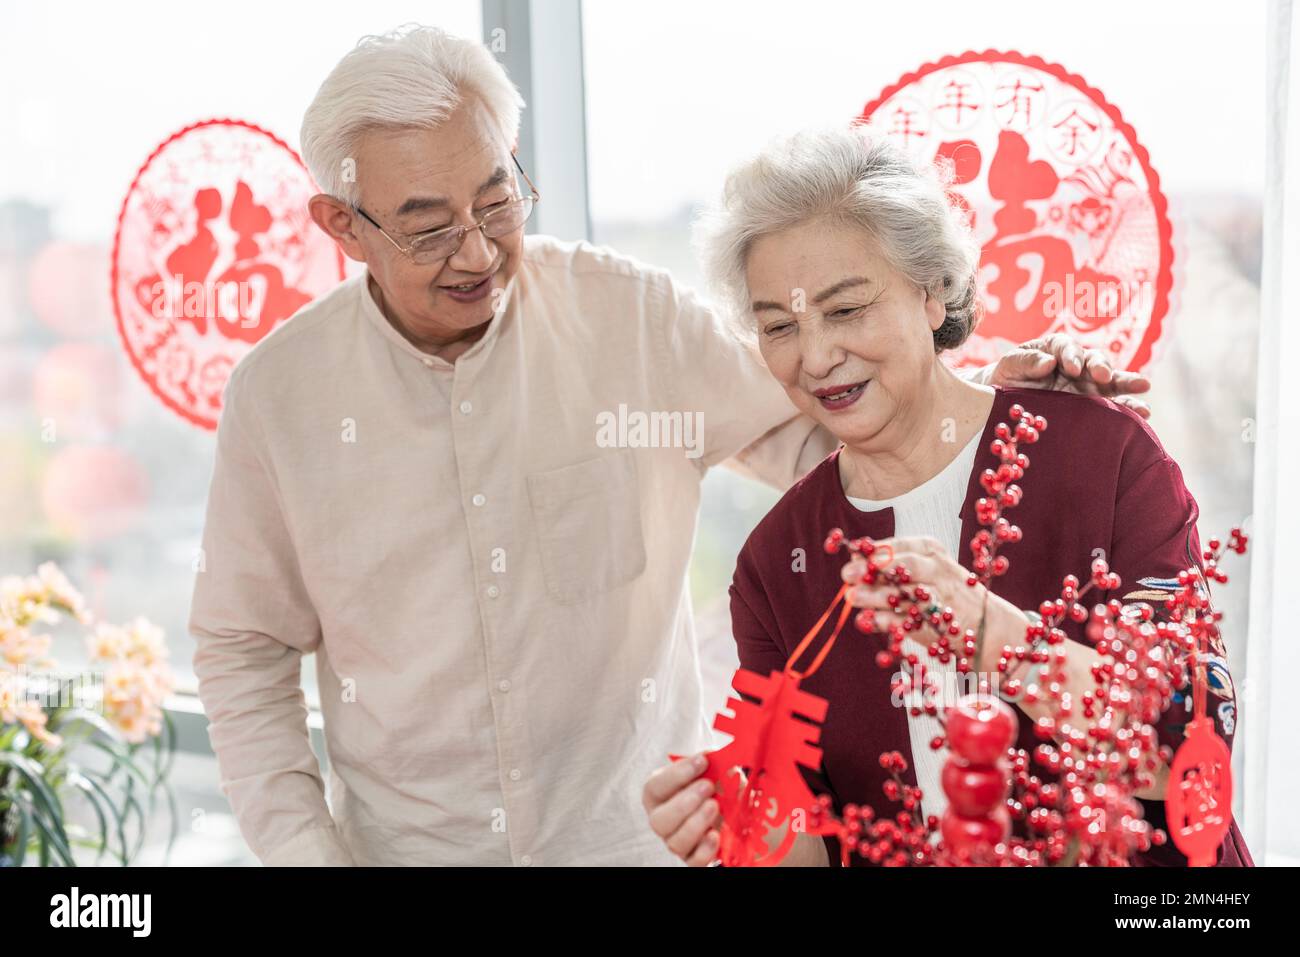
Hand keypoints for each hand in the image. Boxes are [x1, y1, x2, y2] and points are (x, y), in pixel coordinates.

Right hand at [643, 753, 720, 865]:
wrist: (726, 806)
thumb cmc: (711, 785)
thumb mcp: (711, 770)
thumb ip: (711, 762)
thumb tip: (713, 754)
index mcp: (658, 794)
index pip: (654, 787)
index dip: (676, 775)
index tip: (701, 762)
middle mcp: (661, 820)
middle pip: (659, 820)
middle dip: (685, 803)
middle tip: (708, 786)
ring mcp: (675, 841)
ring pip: (675, 842)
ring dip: (696, 823)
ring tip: (715, 806)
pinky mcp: (692, 858)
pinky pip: (693, 861)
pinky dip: (704, 849)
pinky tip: (716, 834)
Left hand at [844, 536, 999, 671]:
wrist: (985, 626)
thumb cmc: (941, 588)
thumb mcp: (921, 566)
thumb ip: (889, 562)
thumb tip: (853, 558)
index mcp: (932, 551)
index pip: (903, 547)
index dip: (876, 551)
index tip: (854, 554)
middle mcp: (939, 572)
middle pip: (904, 568)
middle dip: (873, 570)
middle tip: (847, 573)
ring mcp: (940, 600)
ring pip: (905, 595)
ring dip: (875, 597)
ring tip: (852, 597)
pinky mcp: (936, 628)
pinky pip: (908, 623)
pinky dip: (886, 622)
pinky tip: (868, 620)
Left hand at [980, 332, 1151, 418]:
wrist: (1003, 403)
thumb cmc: (1007, 378)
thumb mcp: (1010, 366)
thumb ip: (1026, 361)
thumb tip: (1049, 362)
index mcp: (1056, 349)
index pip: (1066, 347)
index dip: (1070, 355)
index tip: (1070, 367)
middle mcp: (1077, 365)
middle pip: (1094, 360)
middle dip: (1100, 366)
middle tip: (1103, 375)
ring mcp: (1086, 386)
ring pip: (1110, 382)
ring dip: (1126, 384)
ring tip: (1142, 387)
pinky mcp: (1092, 406)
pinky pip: (1113, 405)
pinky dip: (1128, 408)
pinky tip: (1144, 413)